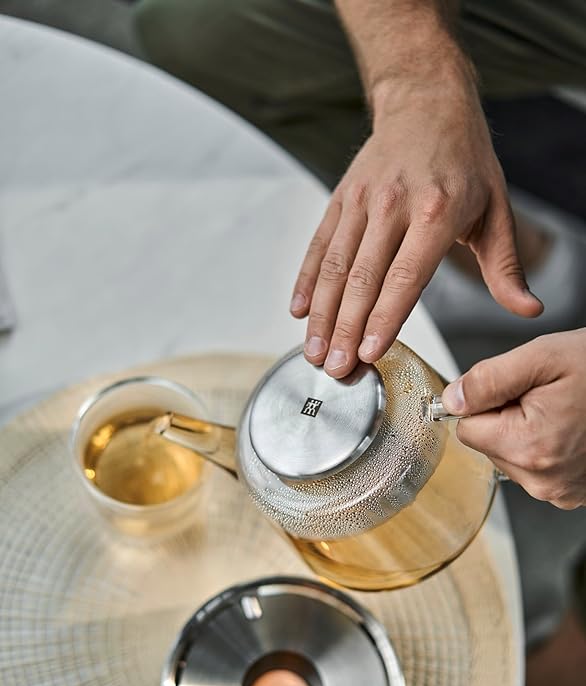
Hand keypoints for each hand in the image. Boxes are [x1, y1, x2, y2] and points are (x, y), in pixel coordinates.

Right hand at [290, 63, 541, 377]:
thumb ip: (506, 267)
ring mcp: (362, 201)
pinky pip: (319, 245)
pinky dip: (307, 280)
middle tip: (334, 369)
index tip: (369, 353)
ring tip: (313, 351)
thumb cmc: (465, 162)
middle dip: (345, 329)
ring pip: (334, 266)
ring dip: (321, 313)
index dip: (384, 318)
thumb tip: (528, 309)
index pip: (405, 276)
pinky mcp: (341, 198)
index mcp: (436, 212)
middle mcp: (393, 205)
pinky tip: (299, 311)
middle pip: (362, 279)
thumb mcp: (496, 210)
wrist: (427, 101)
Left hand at [442, 330, 585, 509]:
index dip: (484, 401)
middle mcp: (543, 480)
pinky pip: (535, 467)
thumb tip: (452, 399)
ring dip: (525, 431)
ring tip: (563, 410)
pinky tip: (571, 427)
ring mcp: (560, 491)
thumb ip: (488, 380)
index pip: (466, 428)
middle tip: (545, 395)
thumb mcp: (542, 358)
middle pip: (488, 444)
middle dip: (505, 416)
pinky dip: (545, 446)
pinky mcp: (571, 493)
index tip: (514, 387)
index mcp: (530, 448)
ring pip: (510, 456)